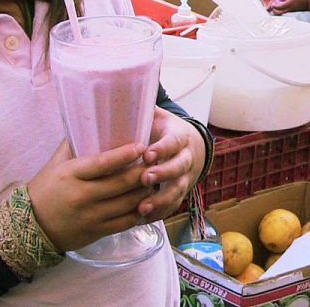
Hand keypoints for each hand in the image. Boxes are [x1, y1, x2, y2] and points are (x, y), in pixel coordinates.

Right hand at [27, 141, 151, 250]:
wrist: (31, 227)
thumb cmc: (46, 189)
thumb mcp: (56, 164)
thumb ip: (74, 144)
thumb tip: (91, 121)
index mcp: (71, 175)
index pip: (103, 163)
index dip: (125, 154)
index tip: (142, 146)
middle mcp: (81, 195)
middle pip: (121, 183)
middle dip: (143, 171)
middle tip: (156, 162)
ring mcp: (90, 216)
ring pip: (128, 203)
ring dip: (145, 191)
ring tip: (155, 179)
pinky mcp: (97, 232)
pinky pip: (125, 222)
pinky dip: (139, 212)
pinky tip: (147, 202)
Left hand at [136, 107, 205, 222]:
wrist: (192, 148)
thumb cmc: (165, 130)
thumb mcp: (159, 116)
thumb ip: (142, 108)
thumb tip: (117, 90)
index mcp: (180, 137)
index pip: (174, 142)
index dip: (163, 149)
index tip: (147, 154)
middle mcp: (187, 158)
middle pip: (179, 168)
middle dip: (163, 174)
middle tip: (144, 179)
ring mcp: (186, 177)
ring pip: (178, 190)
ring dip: (161, 200)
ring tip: (141, 208)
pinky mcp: (181, 193)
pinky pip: (173, 206)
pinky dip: (159, 213)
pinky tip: (142, 219)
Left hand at [270, 0, 308, 14]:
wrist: (308, 2)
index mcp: (289, 4)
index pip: (279, 7)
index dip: (274, 6)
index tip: (272, 4)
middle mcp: (289, 9)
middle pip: (279, 13)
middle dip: (274, 11)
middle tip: (272, 7)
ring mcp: (290, 11)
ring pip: (281, 14)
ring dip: (277, 12)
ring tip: (275, 8)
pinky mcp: (292, 12)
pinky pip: (285, 13)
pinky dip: (281, 12)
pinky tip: (280, 8)